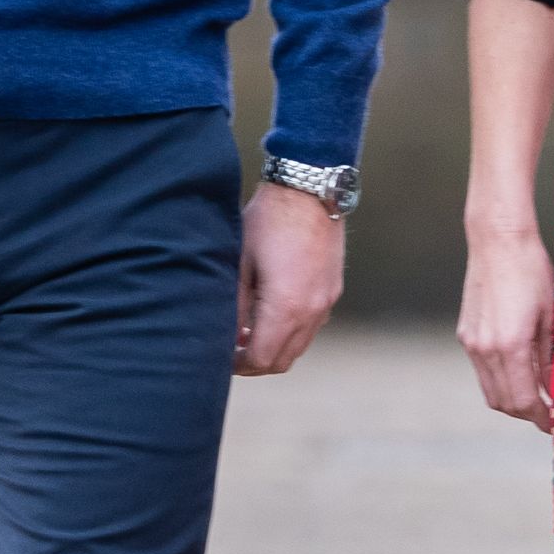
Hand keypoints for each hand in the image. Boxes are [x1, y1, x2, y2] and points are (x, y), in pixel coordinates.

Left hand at [235, 181, 344, 375]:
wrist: (309, 189)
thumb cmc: (268, 221)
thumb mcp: (239, 263)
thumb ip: (233, 306)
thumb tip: (226, 336)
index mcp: (286, 307)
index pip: (261, 359)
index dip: (238, 365)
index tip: (222, 357)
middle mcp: (311, 311)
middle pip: (282, 360)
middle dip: (256, 362)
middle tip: (233, 350)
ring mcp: (326, 302)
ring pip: (299, 346)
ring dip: (275, 347)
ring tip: (251, 332)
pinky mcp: (332, 290)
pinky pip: (312, 326)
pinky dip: (292, 332)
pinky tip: (273, 313)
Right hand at [457, 220, 553, 432]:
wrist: (497, 239)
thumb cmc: (531, 271)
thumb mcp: (551, 315)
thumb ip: (551, 357)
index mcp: (510, 345)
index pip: (524, 401)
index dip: (541, 417)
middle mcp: (485, 349)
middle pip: (504, 403)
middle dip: (527, 414)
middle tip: (550, 413)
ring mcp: (471, 342)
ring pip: (490, 391)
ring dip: (512, 400)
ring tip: (536, 396)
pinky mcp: (466, 333)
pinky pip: (482, 371)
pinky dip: (500, 381)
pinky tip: (519, 371)